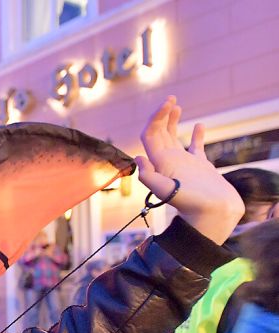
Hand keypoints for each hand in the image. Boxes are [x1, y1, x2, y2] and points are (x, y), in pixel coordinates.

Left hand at [136, 96, 243, 243]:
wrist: (212, 215)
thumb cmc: (191, 204)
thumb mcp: (166, 190)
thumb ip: (149, 176)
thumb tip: (138, 157)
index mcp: (161, 162)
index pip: (151, 135)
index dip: (155, 118)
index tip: (167, 104)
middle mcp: (169, 161)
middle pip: (159, 133)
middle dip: (162, 115)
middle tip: (171, 98)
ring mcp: (184, 163)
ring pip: (174, 138)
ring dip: (173, 121)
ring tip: (177, 106)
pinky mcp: (200, 167)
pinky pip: (195, 147)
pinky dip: (196, 135)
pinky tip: (199, 125)